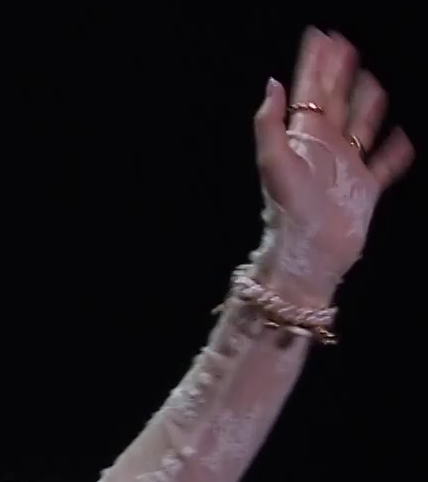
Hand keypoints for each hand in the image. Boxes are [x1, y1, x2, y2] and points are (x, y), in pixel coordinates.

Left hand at [252, 27, 414, 301]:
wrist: (309, 252)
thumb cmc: (288, 209)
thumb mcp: (274, 162)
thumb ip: (270, 122)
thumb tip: (273, 82)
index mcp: (303, 139)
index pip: (309, 91)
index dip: (315, 64)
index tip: (321, 36)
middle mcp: (324, 149)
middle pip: (336, 101)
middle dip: (339, 73)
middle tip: (345, 44)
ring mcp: (346, 168)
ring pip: (361, 126)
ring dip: (368, 104)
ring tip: (373, 82)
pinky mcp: (365, 188)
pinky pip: (385, 164)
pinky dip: (395, 150)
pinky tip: (404, 137)